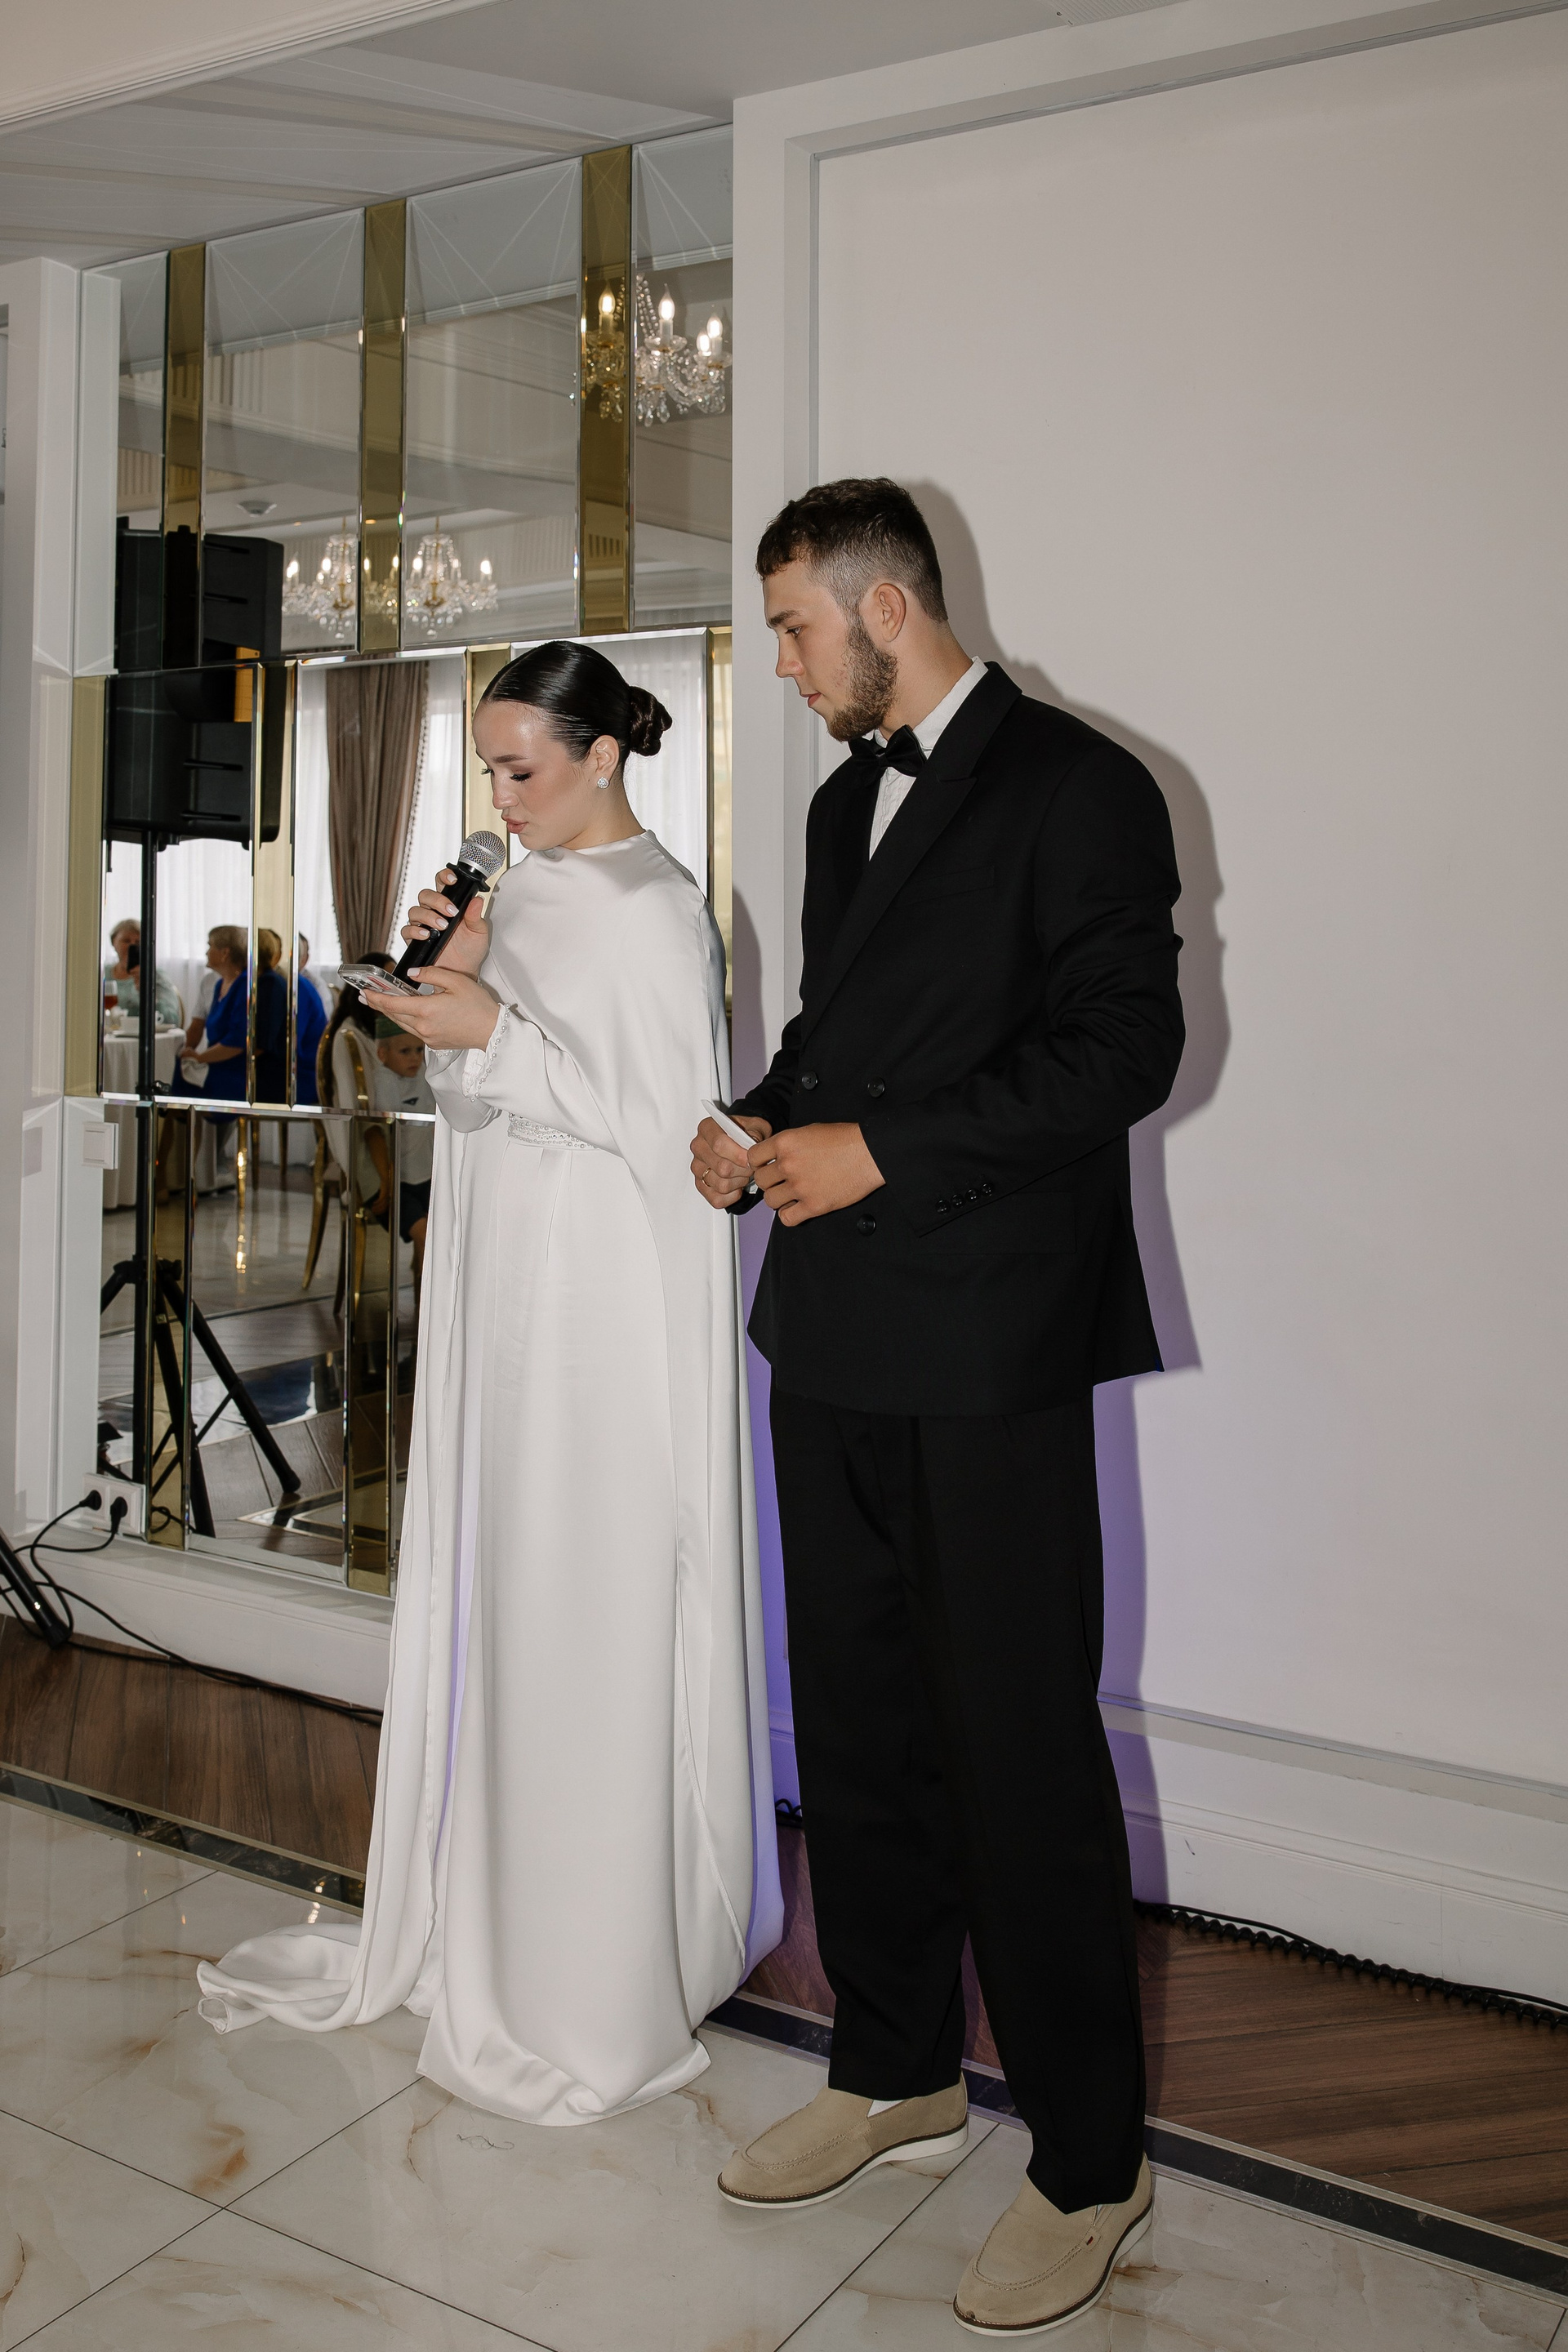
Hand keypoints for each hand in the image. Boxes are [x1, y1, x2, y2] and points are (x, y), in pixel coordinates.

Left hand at [362, 968, 499, 1053]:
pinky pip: (413, 1030)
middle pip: (393, 1014)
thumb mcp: (456, 981)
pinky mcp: (433, 1044)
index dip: (375, 997)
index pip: (392, 1003)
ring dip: (390, 1013)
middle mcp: (423, 1027)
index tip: (364, 991)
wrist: (492, 1032)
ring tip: (379, 1004)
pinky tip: (404, 1013)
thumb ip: (430, 974)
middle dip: (377, 1004)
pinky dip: (405, 1021)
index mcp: (426, 1010)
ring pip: (401, 1024)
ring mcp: (427, 1038)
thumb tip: (410, 973)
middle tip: (365, 995)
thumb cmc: (478, 1005)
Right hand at [369, 1185, 391, 1220]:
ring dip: (377, 1207)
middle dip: (379, 1211)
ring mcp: (388, 1194)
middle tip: (373, 1212)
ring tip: (372, 1209)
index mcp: (389, 1198)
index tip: (376, 1213)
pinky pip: (381, 1199)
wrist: (386, 1177)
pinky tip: (374, 1203)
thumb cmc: (384, 1184)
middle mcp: (389, 1197)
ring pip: (383, 1204)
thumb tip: (378, 1202)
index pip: (386, 1207)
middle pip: (385, 1207)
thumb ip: (382, 1196)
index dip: (381, 1211)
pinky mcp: (385, 1191)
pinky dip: (377, 1202)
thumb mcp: (383, 1191)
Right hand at [401, 868, 489, 979]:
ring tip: (443, 927)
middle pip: (425, 895)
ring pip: (415, 910)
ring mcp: (423, 925)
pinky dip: (415, 931)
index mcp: (449, 904)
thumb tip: (477, 900)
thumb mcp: (479, 932)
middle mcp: (434, 911)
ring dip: (428, 916)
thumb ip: (476, 916)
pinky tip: (427, 935)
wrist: (464, 972)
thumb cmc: (471, 950)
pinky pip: (406, 930)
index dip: (444, 876)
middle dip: (437, 901)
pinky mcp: (415, 940)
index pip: (441, 883)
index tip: (453, 880)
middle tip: (451, 912)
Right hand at [691, 1114, 770, 1208]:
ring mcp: (697, 1168)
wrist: (742, 1144)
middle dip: (743, 1170)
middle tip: (752, 1167)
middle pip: (722, 1168)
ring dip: (739, 1183)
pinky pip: (718, 1199)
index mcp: (708, 1128)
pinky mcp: (700, 1185)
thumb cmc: (746, 1134)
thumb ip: (755, 1132)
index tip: (751, 1159)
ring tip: (744, 1173)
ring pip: (721, 1185)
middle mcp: (699, 1147)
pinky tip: (737, 1184)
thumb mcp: (756, 1126)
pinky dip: (732, 1196)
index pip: (719, 1144)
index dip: (738, 1155)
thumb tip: (752, 1143)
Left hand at [748, 1122, 884, 1226]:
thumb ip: (789, 1144)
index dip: (759, 1163)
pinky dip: (789, 1215)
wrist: (869, 1153)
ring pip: (771, 1200)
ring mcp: (800, 1187)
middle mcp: (789, 1165)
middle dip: (770, 1181)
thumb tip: (776, 1154)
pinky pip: (787, 1218)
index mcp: (786, 1143)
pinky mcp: (814, 1205)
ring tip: (790, 1194)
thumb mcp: (810, 1131)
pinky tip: (797, 1208)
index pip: (753, 1157)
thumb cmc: (846, 1140)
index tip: (766, 1166)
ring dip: (778, 1199)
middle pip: (761, 1180)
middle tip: (781, 1181)